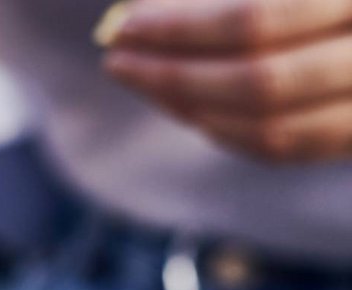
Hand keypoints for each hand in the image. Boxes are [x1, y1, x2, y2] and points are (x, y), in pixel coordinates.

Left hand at [102, 0, 351, 161]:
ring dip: (194, 111)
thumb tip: (135, 17)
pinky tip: (190, 107)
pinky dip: (231, 134)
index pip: (258, 19)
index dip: (180, 26)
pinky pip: (297, 149)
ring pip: (279, 130)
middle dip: (175, 76)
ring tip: (145, 79)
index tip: (122, 24)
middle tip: (117, 59)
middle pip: (264, 83)